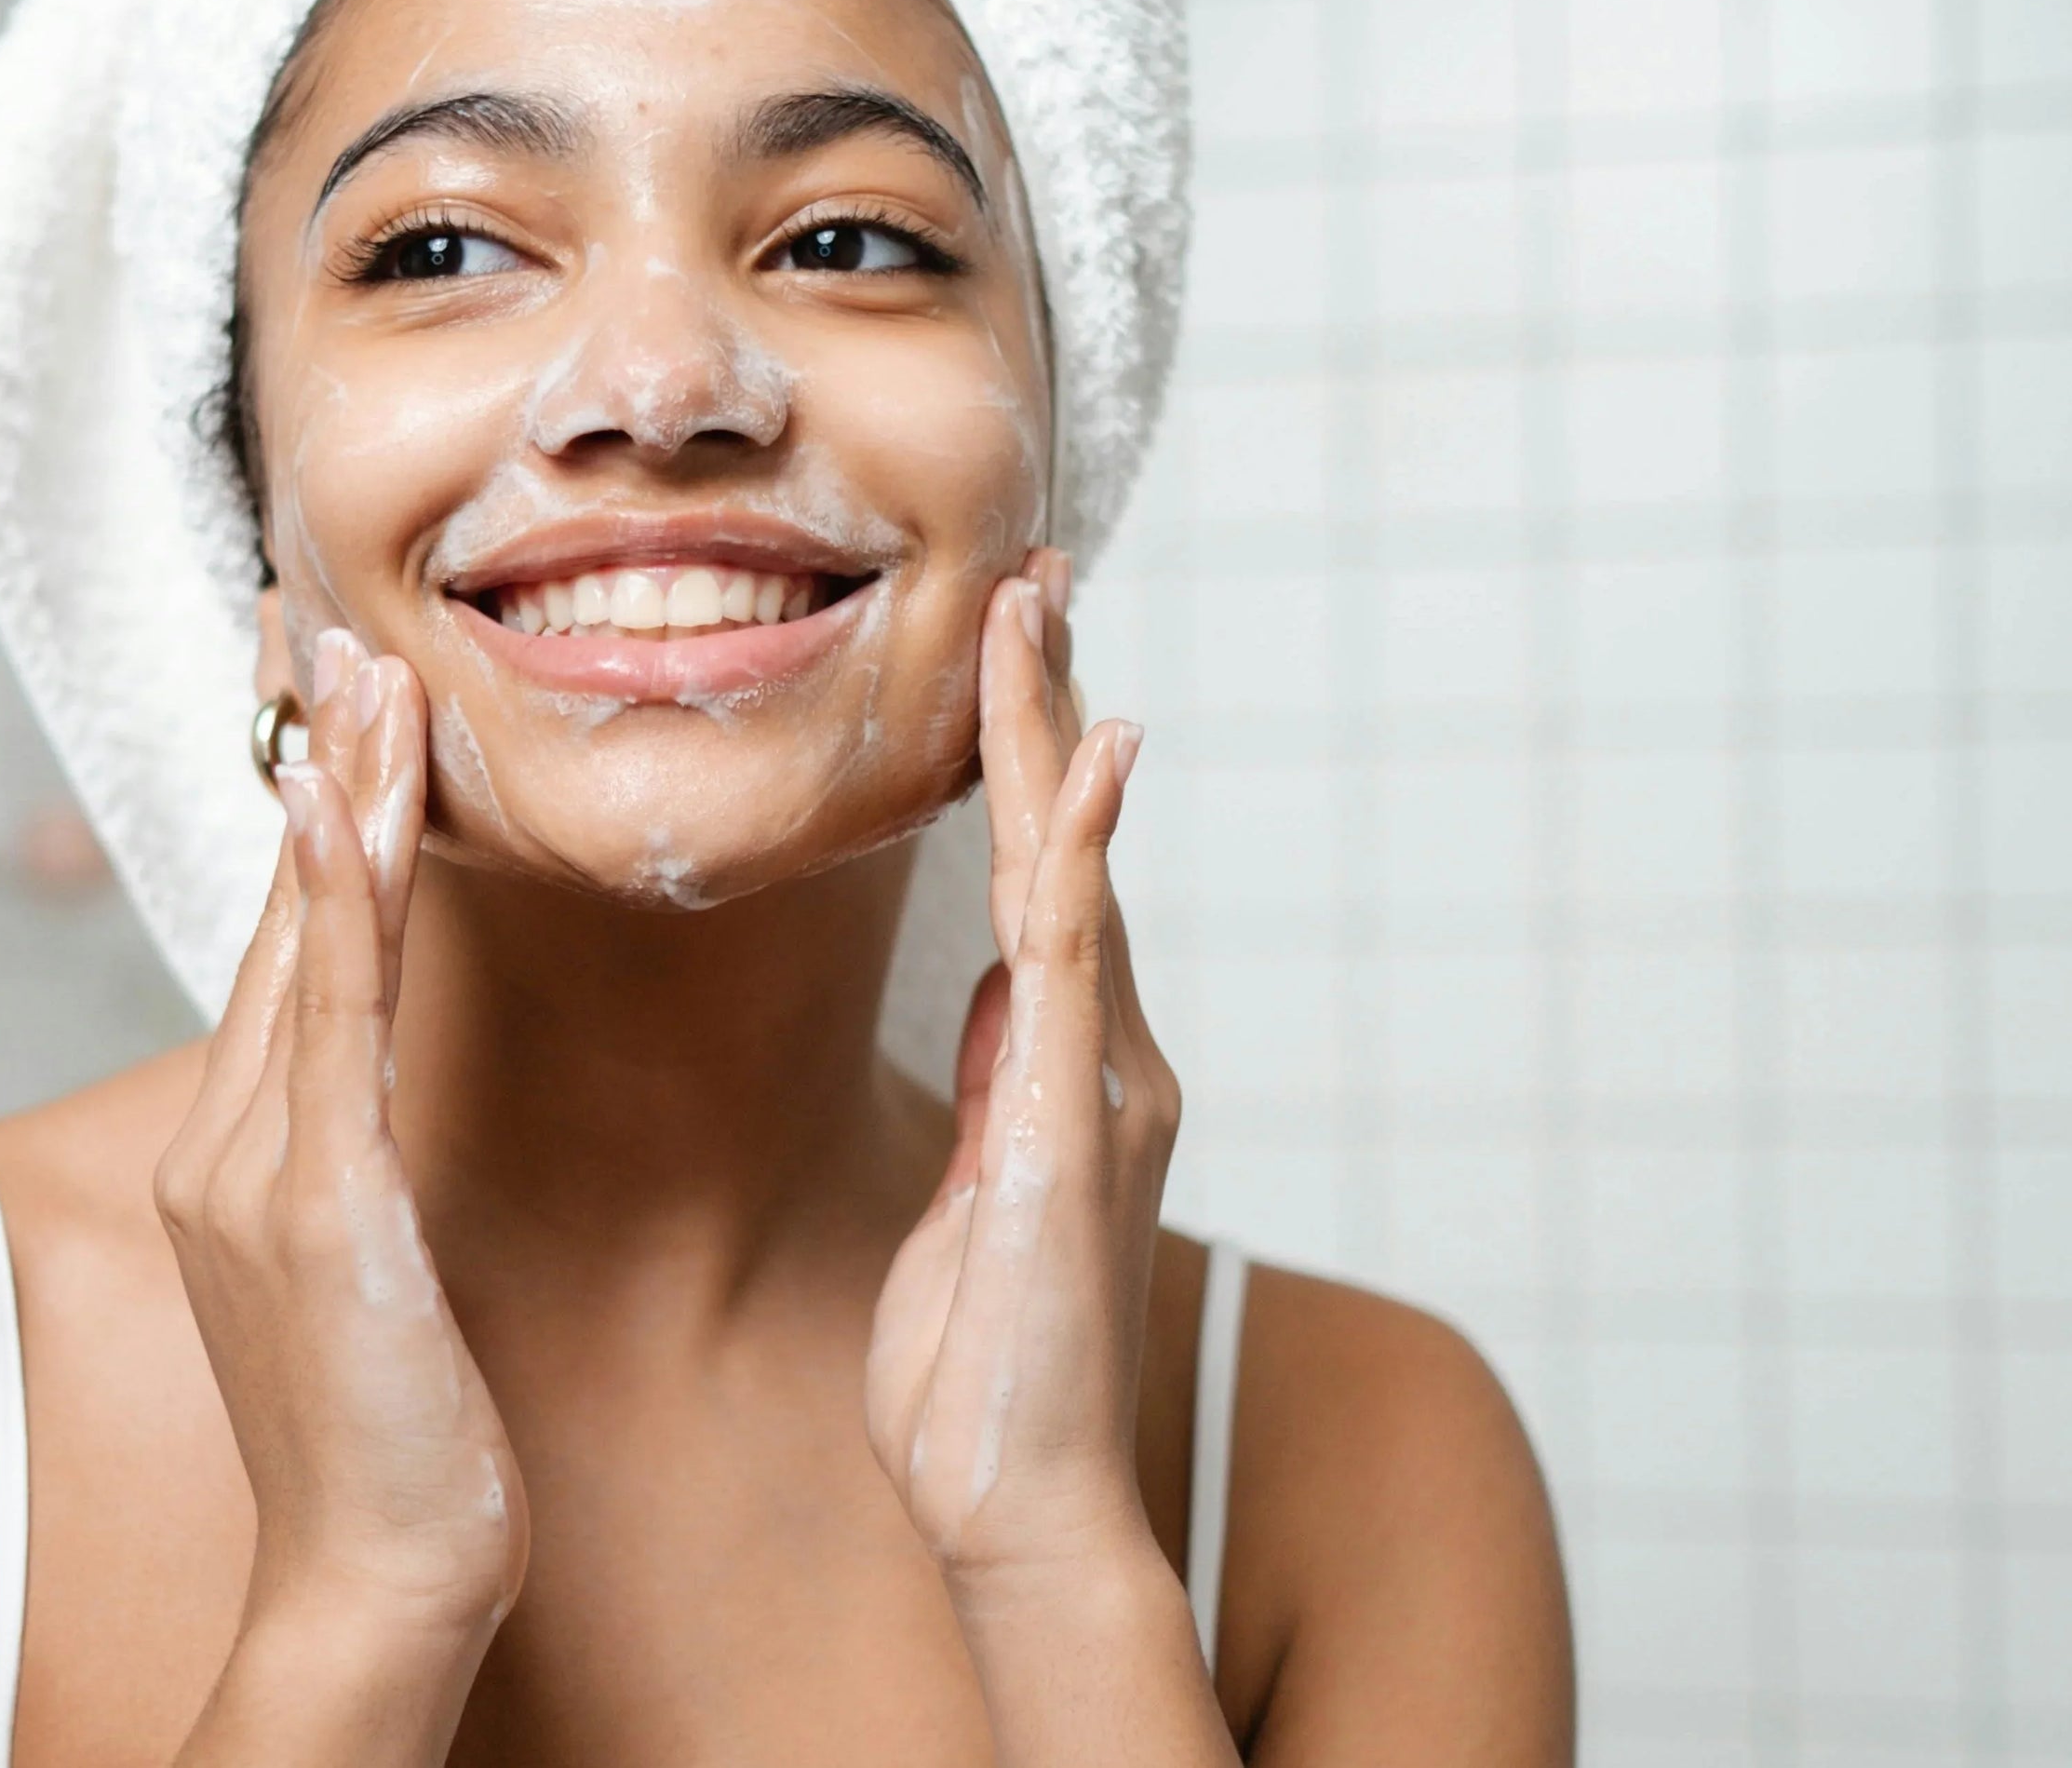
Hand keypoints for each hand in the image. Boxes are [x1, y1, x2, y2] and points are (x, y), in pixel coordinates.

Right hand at [153, 630, 526, 1658]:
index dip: (311, 815)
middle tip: (335, 632)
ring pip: (306, 940)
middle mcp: (227, 1141)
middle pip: (284, 913)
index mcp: (241, 1151)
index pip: (287, 944)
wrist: (370, 1582)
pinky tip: (344, 809)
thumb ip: (354, 1153)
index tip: (327, 700)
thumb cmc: (389, 1435)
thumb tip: (382, 1078)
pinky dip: (336, 903)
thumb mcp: (367, 1265)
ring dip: (336, 794)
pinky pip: (332, 1021)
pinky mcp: (316, 1204)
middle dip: (313, 764)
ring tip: (365, 673)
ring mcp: (258, 1169)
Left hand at [865, 548, 1176, 1599]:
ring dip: (1049, 731)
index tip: (1011, 651)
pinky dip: (1076, 844)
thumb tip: (1006, 989)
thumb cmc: (983, 1370)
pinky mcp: (1069, 1113)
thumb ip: (1002, 1083)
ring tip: (1037, 608)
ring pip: (1067, 865)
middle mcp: (1098, 1049)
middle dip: (1047, 705)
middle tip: (1036, 577)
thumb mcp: (973, 1193)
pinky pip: (1071, 950)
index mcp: (1062, 1064)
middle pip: (1062, 842)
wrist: (1016, 1495)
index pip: (1040, 876)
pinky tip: (1082, 755)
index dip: (1024, 760)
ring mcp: (1094, 1075)